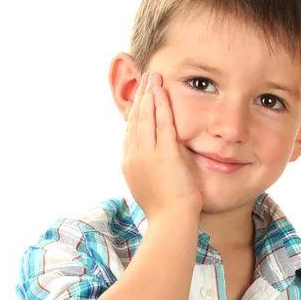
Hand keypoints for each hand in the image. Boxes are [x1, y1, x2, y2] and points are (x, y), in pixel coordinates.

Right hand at [122, 71, 202, 219]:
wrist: (171, 222)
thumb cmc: (166, 210)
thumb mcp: (150, 185)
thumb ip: (150, 169)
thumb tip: (156, 162)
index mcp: (129, 164)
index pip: (131, 131)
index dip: (135, 112)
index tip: (140, 98)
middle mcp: (134, 156)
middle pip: (135, 120)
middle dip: (141, 97)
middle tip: (145, 78)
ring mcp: (148, 154)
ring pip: (146, 118)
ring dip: (149, 95)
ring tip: (153, 78)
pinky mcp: (164, 154)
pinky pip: (162, 123)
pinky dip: (161, 105)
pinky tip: (161, 91)